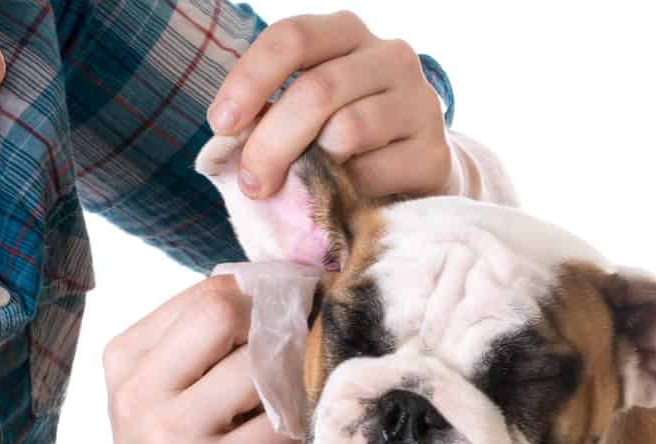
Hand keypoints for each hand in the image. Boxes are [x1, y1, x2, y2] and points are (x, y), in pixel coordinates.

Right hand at [89, 276, 297, 443]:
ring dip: (286, 390)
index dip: (259, 298)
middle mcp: (141, 390)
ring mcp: (173, 433)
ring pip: (260, 369)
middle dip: (271, 331)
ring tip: (272, 419)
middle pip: (226, 314)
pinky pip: (281, 429)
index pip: (207, 293)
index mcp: (127, 358)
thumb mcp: (157, 396)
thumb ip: (197, 348)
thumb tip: (276, 297)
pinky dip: (292, 438)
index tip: (285, 317)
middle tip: (287, 364)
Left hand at [207, 11, 450, 200]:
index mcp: (347, 34)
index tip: (221, 124)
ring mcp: (419, 102)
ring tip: (300, 190)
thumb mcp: (308, 112)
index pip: (292, 37)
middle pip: (317, 90)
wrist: (416, 174)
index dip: (250, 80)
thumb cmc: (344, 140)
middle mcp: (390, 56)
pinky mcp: (433, 153)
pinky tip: (342, 198)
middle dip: (271, 142)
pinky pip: (373, 173)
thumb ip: (273, 113)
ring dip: (309, 169)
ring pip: (346, 130)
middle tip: (253, 182)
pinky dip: (345, 193)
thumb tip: (230, 142)